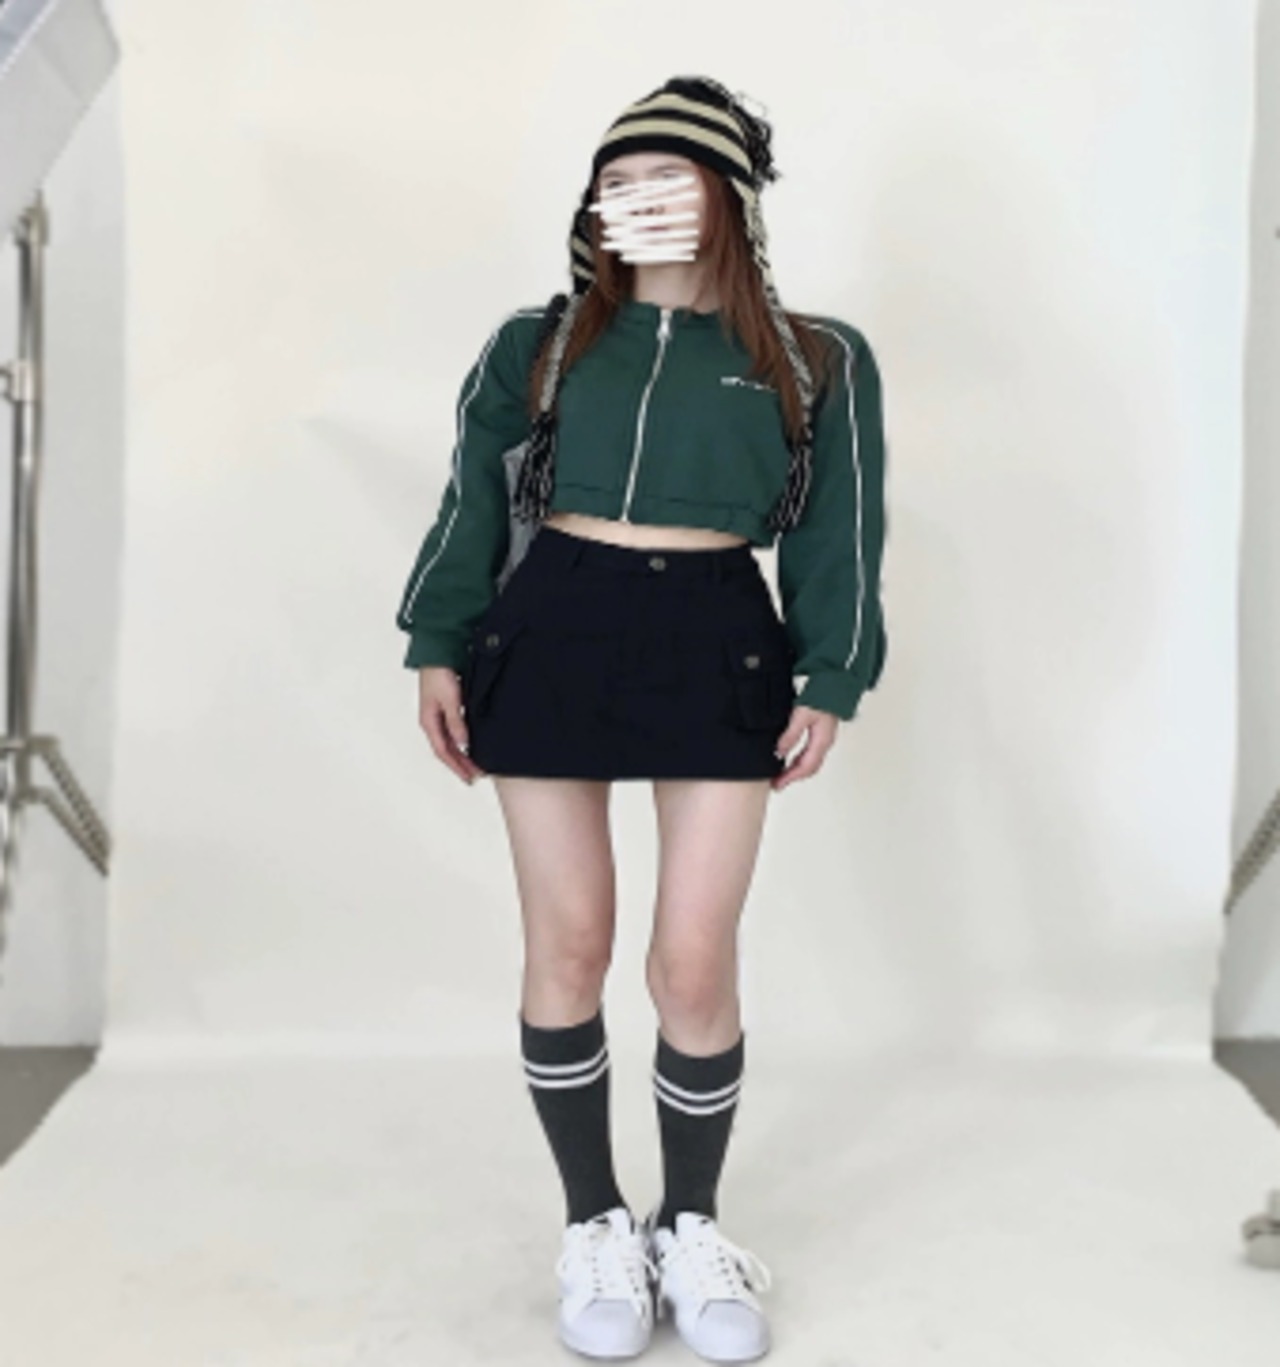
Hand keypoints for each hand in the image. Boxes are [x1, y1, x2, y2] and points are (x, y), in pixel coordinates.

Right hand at [418, 666, 485, 783]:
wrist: (437, 655)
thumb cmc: (439, 674)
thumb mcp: (450, 700)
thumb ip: (456, 722)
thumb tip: (462, 743)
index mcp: (429, 722)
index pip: (443, 752)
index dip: (457, 766)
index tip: (469, 777)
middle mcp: (432, 721)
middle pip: (446, 750)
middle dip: (460, 765)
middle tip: (475, 776)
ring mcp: (438, 716)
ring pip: (449, 742)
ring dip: (461, 755)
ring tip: (474, 765)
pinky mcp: (445, 709)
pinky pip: (452, 732)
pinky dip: (461, 742)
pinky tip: (469, 745)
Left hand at [770, 705, 839, 790]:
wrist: (833, 685)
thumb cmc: (821, 697)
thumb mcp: (801, 716)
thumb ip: (791, 734)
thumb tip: (780, 751)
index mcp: (821, 741)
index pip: (806, 767)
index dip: (791, 777)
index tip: (778, 783)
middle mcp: (824, 743)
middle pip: (809, 768)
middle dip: (793, 777)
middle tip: (778, 783)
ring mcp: (824, 739)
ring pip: (810, 762)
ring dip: (796, 770)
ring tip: (781, 774)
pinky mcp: (821, 734)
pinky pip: (810, 754)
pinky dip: (799, 761)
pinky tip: (790, 759)